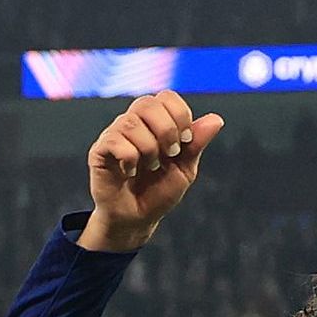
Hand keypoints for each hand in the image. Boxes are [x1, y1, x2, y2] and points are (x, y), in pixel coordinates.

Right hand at [78, 89, 222, 252]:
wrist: (137, 219)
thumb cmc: (159, 192)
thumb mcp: (185, 169)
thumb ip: (196, 144)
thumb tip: (216, 120)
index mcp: (155, 122)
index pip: (166, 97)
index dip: (180, 115)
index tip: (185, 141)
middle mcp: (133, 123)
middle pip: (146, 103)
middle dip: (166, 129)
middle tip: (170, 153)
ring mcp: (115, 135)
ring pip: (131, 122)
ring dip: (149, 148)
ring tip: (150, 167)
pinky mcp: (100, 151)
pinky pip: (115, 140)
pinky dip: (129, 158)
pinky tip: (130, 171)